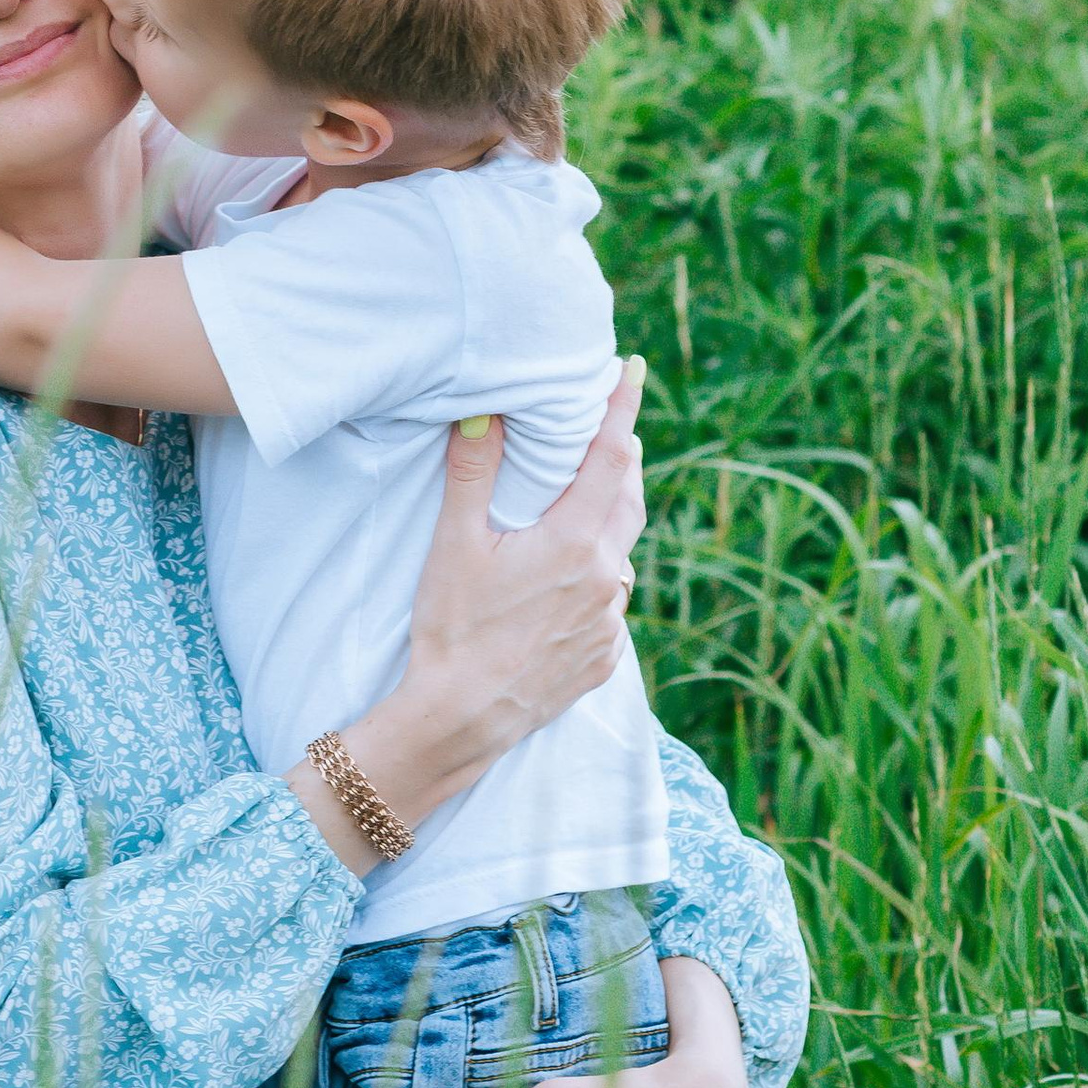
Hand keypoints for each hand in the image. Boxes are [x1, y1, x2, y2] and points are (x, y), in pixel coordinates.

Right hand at [331, 363, 644, 847]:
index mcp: (575, 541)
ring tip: (576, 516)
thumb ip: (473, 472)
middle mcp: (606, 579)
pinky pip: (609, 605)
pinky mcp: (604, 659)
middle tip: (611, 433)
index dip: (623, 409)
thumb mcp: (455, 543)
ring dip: (605, 529)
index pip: (611, 457)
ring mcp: (610, 623)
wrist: (461, 718)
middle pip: (628, 501)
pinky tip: (562, 589)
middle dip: (621, 462)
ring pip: (619, 557)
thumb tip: (481, 410)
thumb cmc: (452, 627)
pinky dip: (595, 584)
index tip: (634, 370)